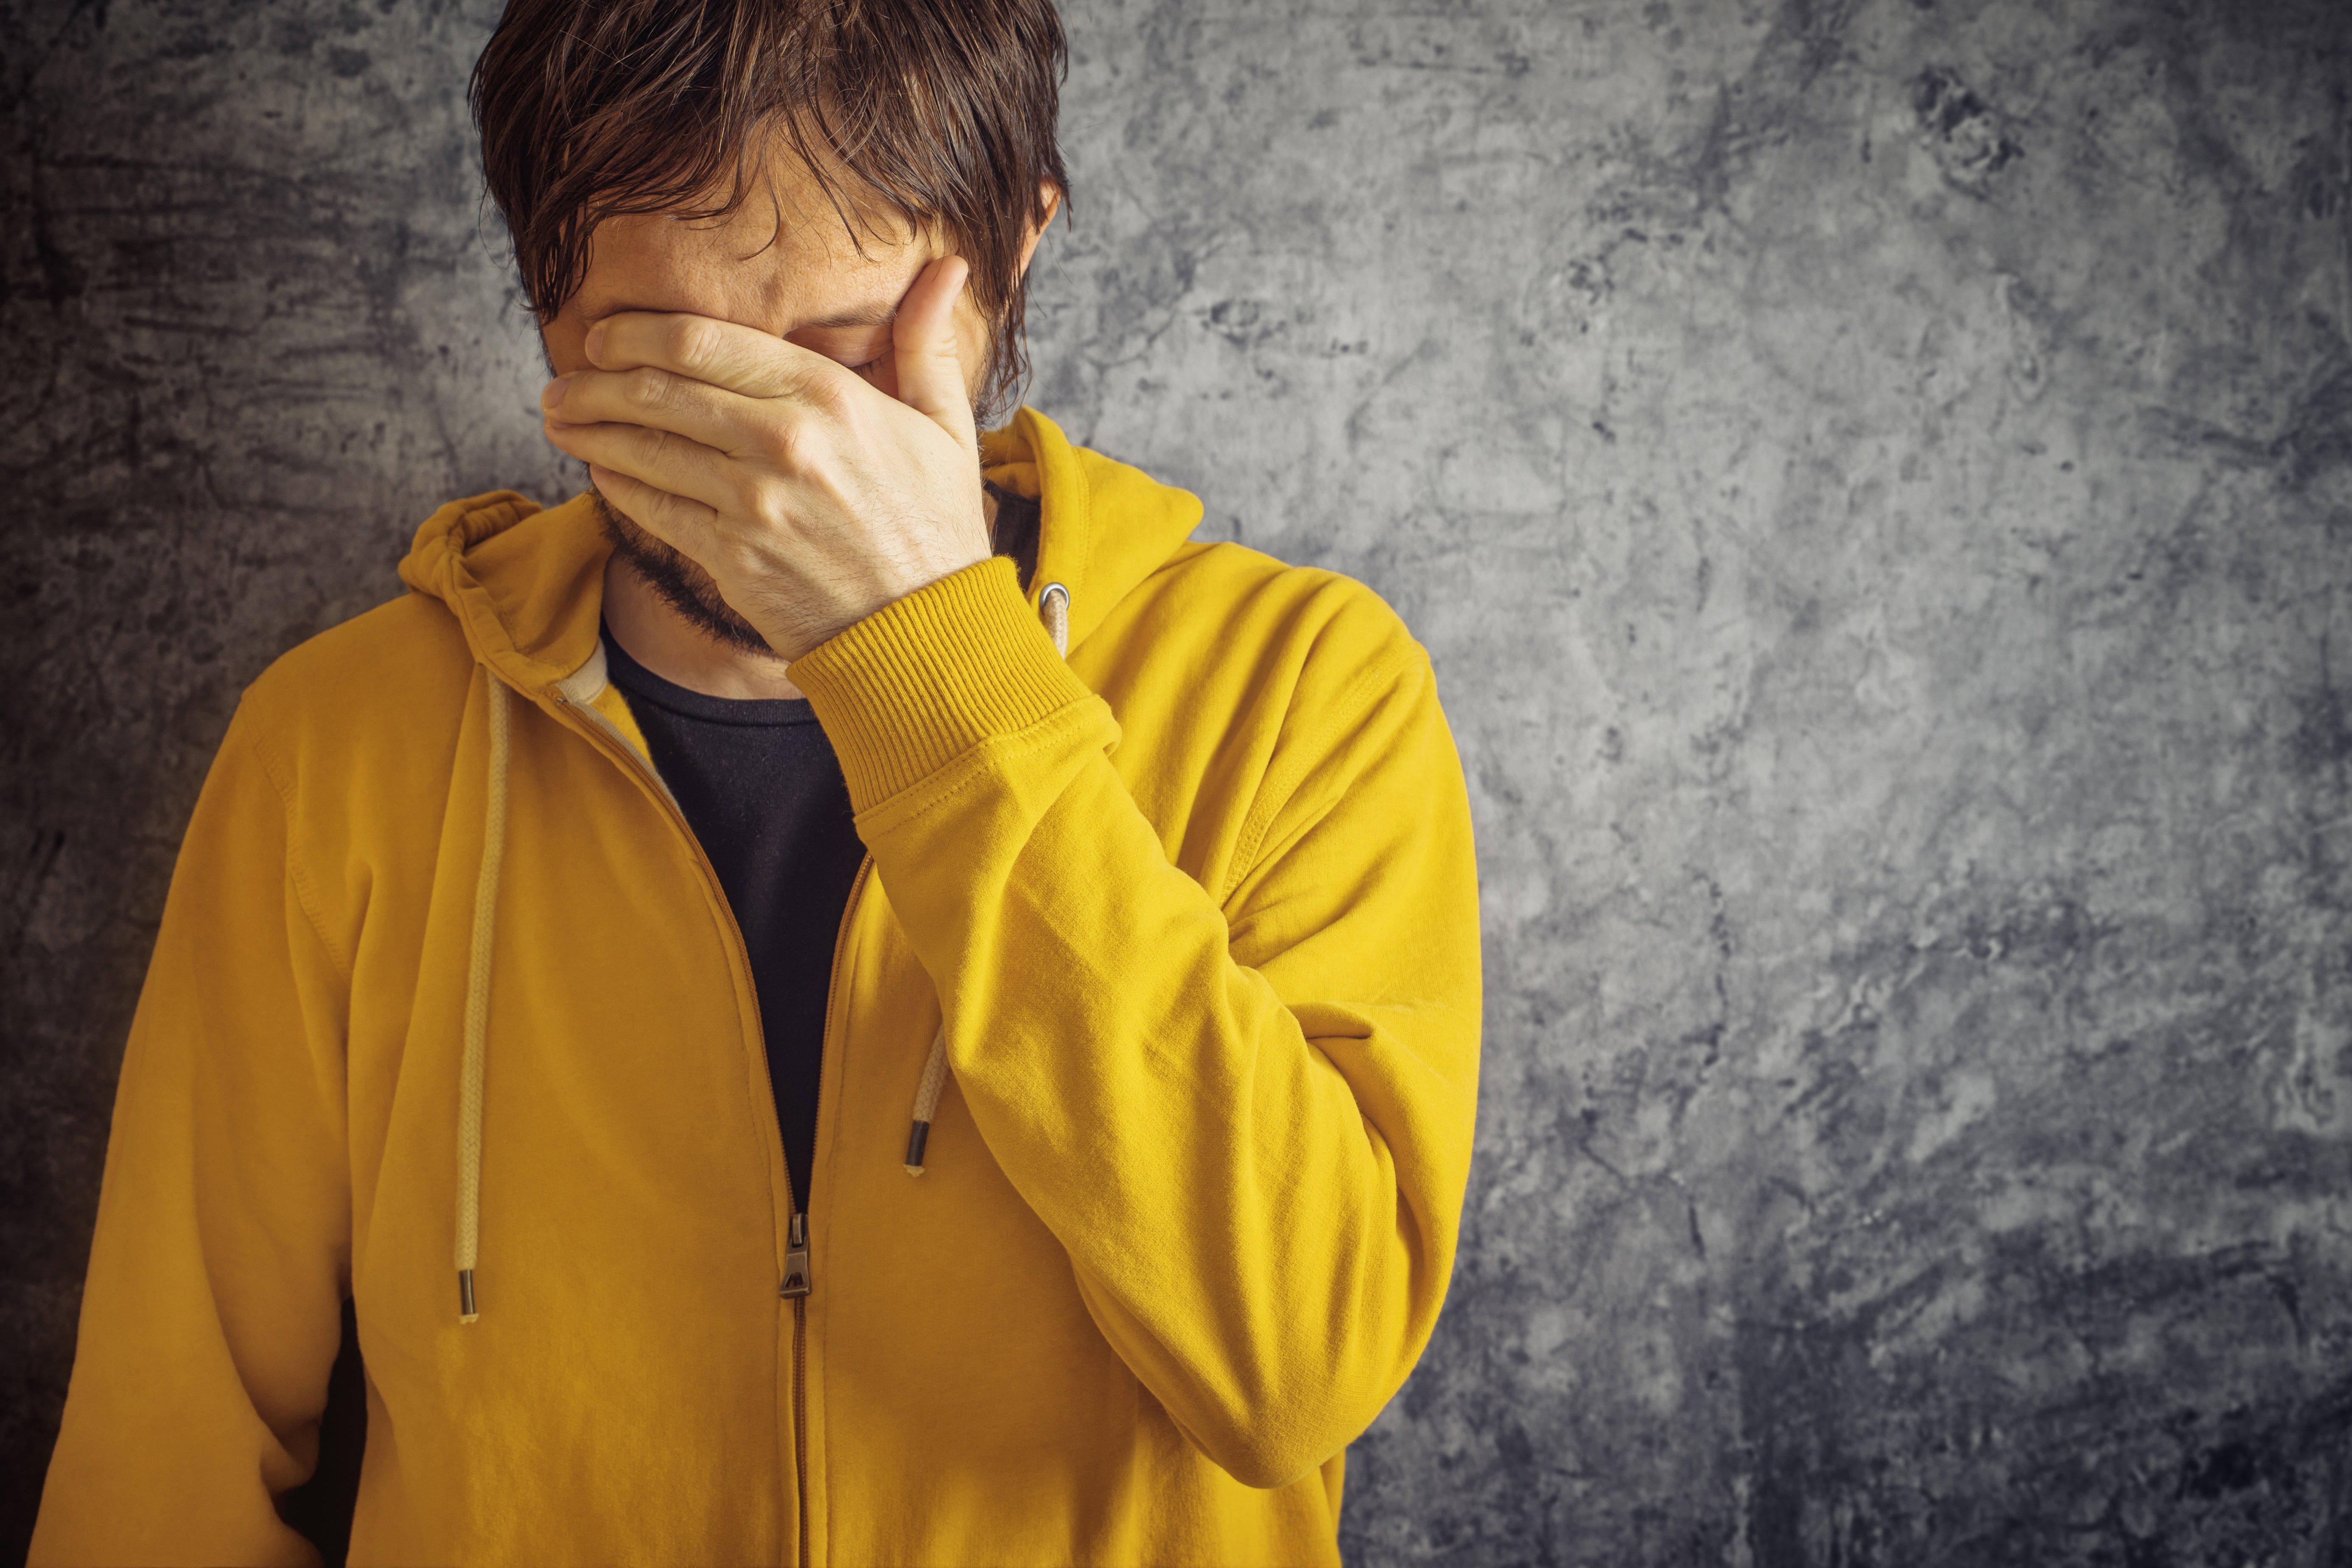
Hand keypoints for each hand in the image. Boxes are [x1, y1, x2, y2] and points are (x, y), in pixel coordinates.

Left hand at [539, 256, 991, 660]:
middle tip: (565, 375)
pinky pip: (651, 507)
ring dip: (588, 426)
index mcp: (828, 396)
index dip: (639, 332)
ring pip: (642, 447)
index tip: (607, 334)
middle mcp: (782, 440)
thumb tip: (949, 268)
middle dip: (596, 377)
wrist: (926, 631)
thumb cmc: (936, 527)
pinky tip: (598, 468)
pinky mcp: (730, 556)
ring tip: (557, 415)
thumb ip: (925, 344)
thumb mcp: (946, 427)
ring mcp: (751, 501)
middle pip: (658, 388)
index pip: (704, 342)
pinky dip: (615, 483)